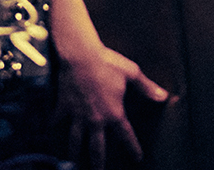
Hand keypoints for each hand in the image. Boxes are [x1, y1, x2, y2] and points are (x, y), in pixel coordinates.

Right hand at [58, 40, 168, 166]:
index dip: (133, 149)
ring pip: (75, 141)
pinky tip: (50, 133)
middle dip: (98, 164)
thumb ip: (147, 88)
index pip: (126, 137)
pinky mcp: (64, 106)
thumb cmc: (107, 62)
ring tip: (73, 163)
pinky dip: (53, 127)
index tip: (137, 159)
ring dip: (74, 153)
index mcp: (114, 114)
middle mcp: (96, 119)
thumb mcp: (131, 73)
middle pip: (96, 148)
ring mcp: (78, 114)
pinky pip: (57, 121)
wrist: (80, 54)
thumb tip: (163, 96)